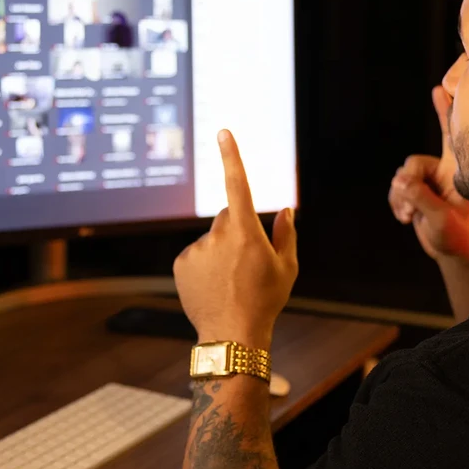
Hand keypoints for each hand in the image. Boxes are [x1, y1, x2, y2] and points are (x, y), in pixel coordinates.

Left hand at [174, 130, 297, 349]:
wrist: (232, 335)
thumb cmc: (265, 301)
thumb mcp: (287, 268)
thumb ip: (287, 234)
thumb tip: (285, 209)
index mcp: (245, 233)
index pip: (238, 185)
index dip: (231, 157)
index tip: (223, 133)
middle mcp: (218, 236)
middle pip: (228, 217)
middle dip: (237, 229)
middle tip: (247, 260)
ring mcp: (197, 250)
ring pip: (212, 238)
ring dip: (220, 250)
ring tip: (230, 281)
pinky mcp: (181, 263)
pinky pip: (196, 253)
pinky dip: (204, 264)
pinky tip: (213, 286)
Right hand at [388, 71, 468, 262]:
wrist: (450, 250)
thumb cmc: (455, 234)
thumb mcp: (440, 217)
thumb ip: (420, 197)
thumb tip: (399, 180)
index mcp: (456, 171)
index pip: (450, 136)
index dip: (444, 111)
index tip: (440, 87)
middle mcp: (441, 170)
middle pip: (412, 164)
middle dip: (408, 186)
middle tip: (412, 208)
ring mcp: (427, 181)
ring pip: (400, 177)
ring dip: (401, 199)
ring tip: (412, 216)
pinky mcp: (415, 191)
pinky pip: (395, 188)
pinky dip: (396, 203)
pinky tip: (406, 217)